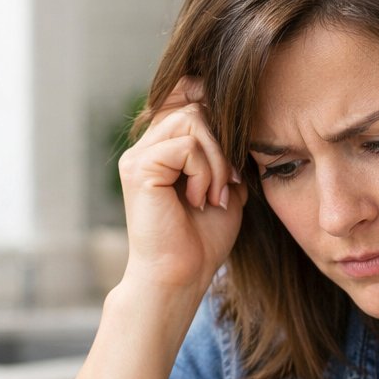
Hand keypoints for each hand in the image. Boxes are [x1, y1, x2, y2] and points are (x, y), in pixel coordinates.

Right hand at [117, 77, 246, 296]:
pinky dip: (203, 173)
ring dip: (215, 161)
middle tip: (225, 186)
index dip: (216, 118)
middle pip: (195, 108)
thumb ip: (226, 153)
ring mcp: (139, 156)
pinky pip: (186, 146)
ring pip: (192, 119)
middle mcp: (146, 148)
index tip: (233, 163)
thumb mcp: (225, 187)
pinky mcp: (139, 169)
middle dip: (222, 146)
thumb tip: (239, 119)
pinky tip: (198, 201)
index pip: (189, 103)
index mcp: (162, 150)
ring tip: (212, 196)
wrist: (181, 276)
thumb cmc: (202, 240)